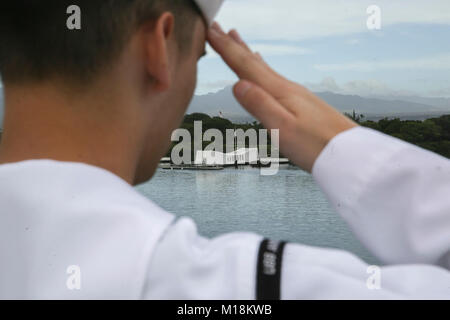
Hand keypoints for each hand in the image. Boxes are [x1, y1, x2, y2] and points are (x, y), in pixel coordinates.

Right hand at [207, 23, 357, 172]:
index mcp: (279, 91)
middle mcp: (286, 87)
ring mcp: (294, 94)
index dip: (226, 49)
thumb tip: (236, 83)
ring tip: (237, 39)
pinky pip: (273, 77)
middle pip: (254, 61)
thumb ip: (260, 105)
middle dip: (234, 44)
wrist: (349, 154)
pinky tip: (264, 69)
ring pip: (264, 68)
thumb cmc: (316, 145)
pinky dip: (263, 68)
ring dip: (247, 52)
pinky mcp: (300, 103)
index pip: (246, 66)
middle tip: (218, 27)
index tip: (210, 31)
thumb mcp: (282, 128)